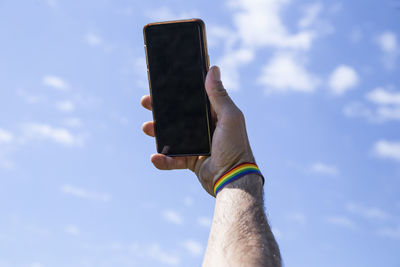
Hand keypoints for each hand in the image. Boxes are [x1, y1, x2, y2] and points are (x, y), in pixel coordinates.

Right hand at [141, 66, 254, 195]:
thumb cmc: (235, 146)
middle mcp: (205, 128)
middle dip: (161, 109)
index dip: (178, 91)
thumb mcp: (229, 117)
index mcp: (214, 115)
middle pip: (178, 115)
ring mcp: (197, 144)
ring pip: (172, 135)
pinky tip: (155, 157)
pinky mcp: (191, 161)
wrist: (233, 179)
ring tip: (147, 128)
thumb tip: (213, 68)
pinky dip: (163, 160)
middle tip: (146, 102)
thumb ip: (219, 95)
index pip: (193, 99)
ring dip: (157, 132)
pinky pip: (173, 159)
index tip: (162, 83)